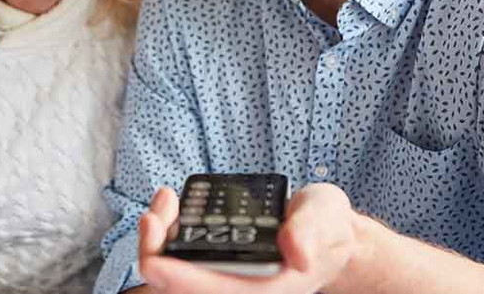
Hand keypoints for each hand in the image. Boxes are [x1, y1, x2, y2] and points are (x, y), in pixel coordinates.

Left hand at [137, 183, 367, 293]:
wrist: (329, 236)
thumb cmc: (328, 230)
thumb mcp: (325, 220)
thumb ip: (309, 233)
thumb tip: (295, 252)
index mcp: (263, 290)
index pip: (205, 292)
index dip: (172, 275)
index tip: (154, 249)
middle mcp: (237, 289)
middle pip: (176, 284)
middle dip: (155, 247)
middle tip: (156, 209)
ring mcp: (224, 277)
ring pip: (172, 268)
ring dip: (159, 235)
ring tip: (165, 199)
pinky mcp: (216, 261)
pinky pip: (180, 254)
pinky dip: (168, 230)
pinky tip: (171, 206)